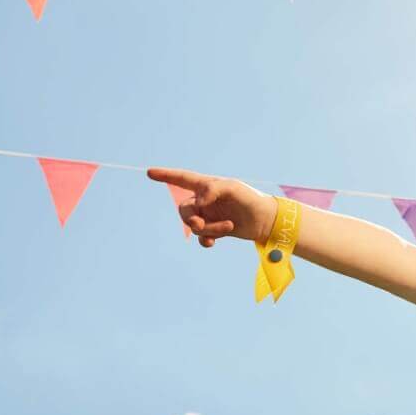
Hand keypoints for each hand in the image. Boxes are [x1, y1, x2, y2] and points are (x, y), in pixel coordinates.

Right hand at [145, 167, 275, 248]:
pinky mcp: (215, 230)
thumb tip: (197, 202)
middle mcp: (205, 200)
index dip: (166, 175)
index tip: (149, 172)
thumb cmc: (250, 199)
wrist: (266, 220)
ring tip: (228, 226)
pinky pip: (201, 238)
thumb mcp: (232, 188)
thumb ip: (212, 190)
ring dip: (209, 228)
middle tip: (199, 225)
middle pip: (184, 210)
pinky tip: (213, 242)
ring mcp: (209, 216)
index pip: (182, 179)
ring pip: (194, 226)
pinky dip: (206, 240)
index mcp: (207, 186)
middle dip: (190, 219)